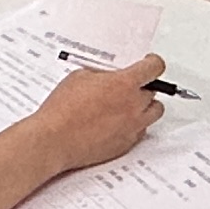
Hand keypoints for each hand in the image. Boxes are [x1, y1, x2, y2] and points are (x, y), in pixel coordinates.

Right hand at [31, 57, 162, 170]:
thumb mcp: (80, 76)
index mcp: (125, 84)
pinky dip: (134, 125)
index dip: (152, 63)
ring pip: (154, 113)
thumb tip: (109, 75)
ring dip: (145, 107)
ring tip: (129, 105)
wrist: (54, 140)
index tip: (149, 64)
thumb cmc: (62, 110)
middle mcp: (134, 106)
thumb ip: (102, 73)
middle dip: (145, 87)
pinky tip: (119, 122)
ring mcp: (132, 127)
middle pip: (155, 91)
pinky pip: (140, 131)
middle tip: (131, 86)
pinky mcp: (125, 145)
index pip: (154, 67)